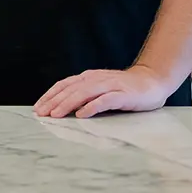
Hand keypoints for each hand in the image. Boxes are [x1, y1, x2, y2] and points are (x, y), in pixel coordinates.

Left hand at [33, 64, 174, 118]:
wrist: (153, 81)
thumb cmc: (125, 89)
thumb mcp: (100, 89)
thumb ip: (84, 95)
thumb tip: (62, 107)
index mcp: (89, 78)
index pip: (65, 84)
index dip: (50, 95)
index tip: (38, 107)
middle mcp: (97, 79)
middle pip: (71, 89)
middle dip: (54, 101)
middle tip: (41, 113)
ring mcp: (110, 86)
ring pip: (84, 93)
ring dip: (68, 103)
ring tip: (56, 114)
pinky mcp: (123, 95)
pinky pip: (105, 100)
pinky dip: (92, 106)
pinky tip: (82, 114)